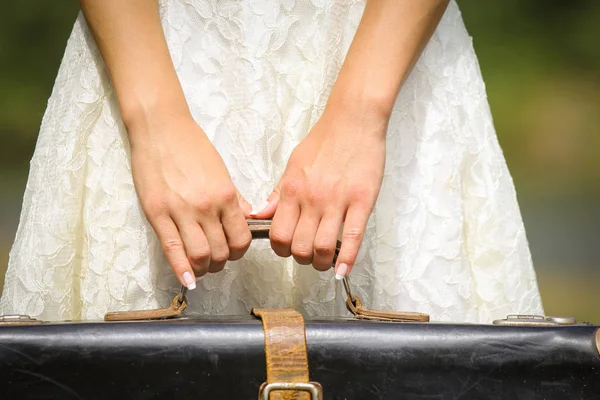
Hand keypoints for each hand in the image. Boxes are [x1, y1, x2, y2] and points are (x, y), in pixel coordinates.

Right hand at [128, 112, 251, 288]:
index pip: (241, 238)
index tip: (235, 251)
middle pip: (221, 252)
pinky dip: (182, 270)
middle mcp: (206, 207)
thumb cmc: (192, 146)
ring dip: (204, 268)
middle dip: (222, 262)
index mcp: (226, 195)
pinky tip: (187, 280)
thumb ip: (235, 198)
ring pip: (199, 256)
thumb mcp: (222, 171)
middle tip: (218, 260)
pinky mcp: (157, 214)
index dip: (240, 251)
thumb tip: (247, 219)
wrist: (161, 129)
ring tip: (202, 266)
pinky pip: (172, 250)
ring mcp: (181, 212)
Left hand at [251, 103, 386, 277]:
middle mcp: (312, 198)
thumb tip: (261, 214)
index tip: (288, 249)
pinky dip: (346, 259)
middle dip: (301, 259)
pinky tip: (342, 270)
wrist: (353, 121)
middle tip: (307, 256)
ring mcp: (338, 201)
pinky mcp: (362, 201)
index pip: (278, 234)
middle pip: (298, 246)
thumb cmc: (324, 141)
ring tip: (324, 261)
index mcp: (292, 190)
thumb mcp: (293, 164)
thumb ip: (279, 193)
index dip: (280, 249)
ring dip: (321, 262)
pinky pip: (353, 237)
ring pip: (322, 247)